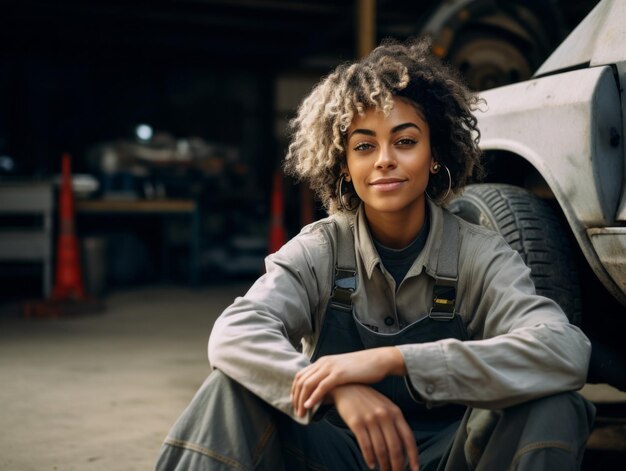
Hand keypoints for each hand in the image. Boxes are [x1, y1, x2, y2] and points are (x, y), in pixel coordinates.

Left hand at [291, 347, 405, 416]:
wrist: (378, 360)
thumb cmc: (362, 369)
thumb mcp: (341, 372)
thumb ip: (330, 381)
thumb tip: (322, 397)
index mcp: (323, 362)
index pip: (300, 375)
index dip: (294, 390)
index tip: (294, 403)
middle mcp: (323, 363)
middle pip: (301, 381)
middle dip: (295, 398)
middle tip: (295, 412)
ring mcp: (330, 367)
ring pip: (308, 384)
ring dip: (301, 400)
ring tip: (300, 413)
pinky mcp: (339, 374)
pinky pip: (321, 387)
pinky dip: (313, 397)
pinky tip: (309, 406)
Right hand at [331, 384, 418, 470]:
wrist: (346, 386)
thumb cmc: (367, 399)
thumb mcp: (385, 406)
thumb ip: (395, 423)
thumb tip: (404, 447)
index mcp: (395, 412)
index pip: (408, 438)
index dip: (413, 456)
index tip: (415, 469)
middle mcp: (385, 415)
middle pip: (395, 447)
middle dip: (397, 465)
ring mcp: (370, 418)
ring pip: (381, 449)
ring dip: (383, 464)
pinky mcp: (356, 422)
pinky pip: (366, 446)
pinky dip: (369, 458)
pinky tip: (371, 464)